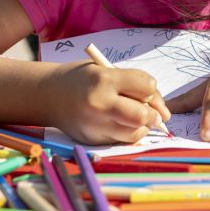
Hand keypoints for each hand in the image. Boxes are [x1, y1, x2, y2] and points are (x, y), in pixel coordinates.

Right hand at [46, 61, 170, 144]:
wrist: (48, 95)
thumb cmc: (81, 79)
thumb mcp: (104, 70)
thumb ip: (131, 84)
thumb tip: (161, 109)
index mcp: (104, 80)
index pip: (145, 86)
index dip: (152, 89)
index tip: (149, 90)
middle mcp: (100, 104)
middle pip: (141, 115)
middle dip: (154, 114)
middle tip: (156, 114)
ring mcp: (95, 125)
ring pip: (134, 133)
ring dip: (142, 126)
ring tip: (137, 118)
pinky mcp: (93, 140)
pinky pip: (121, 140)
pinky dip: (128, 133)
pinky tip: (121, 124)